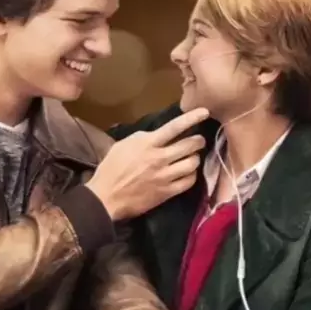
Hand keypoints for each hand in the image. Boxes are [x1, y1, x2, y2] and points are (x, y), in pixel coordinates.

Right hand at [86, 108, 209, 220]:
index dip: (191, 118)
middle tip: (199, 140)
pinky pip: (189, 181)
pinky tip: (188, 173)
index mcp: (147, 144)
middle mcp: (159, 158)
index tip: (204, 112)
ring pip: (192, 163)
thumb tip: (160, 134)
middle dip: (198, 141)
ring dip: (196, 158)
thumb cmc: (111, 169)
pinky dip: (192, 175)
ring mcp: (164, 176)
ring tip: (193, 157)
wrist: (106, 197)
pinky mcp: (167, 192)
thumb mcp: (123, 145)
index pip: (174, 127)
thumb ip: (143, 138)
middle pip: (189, 145)